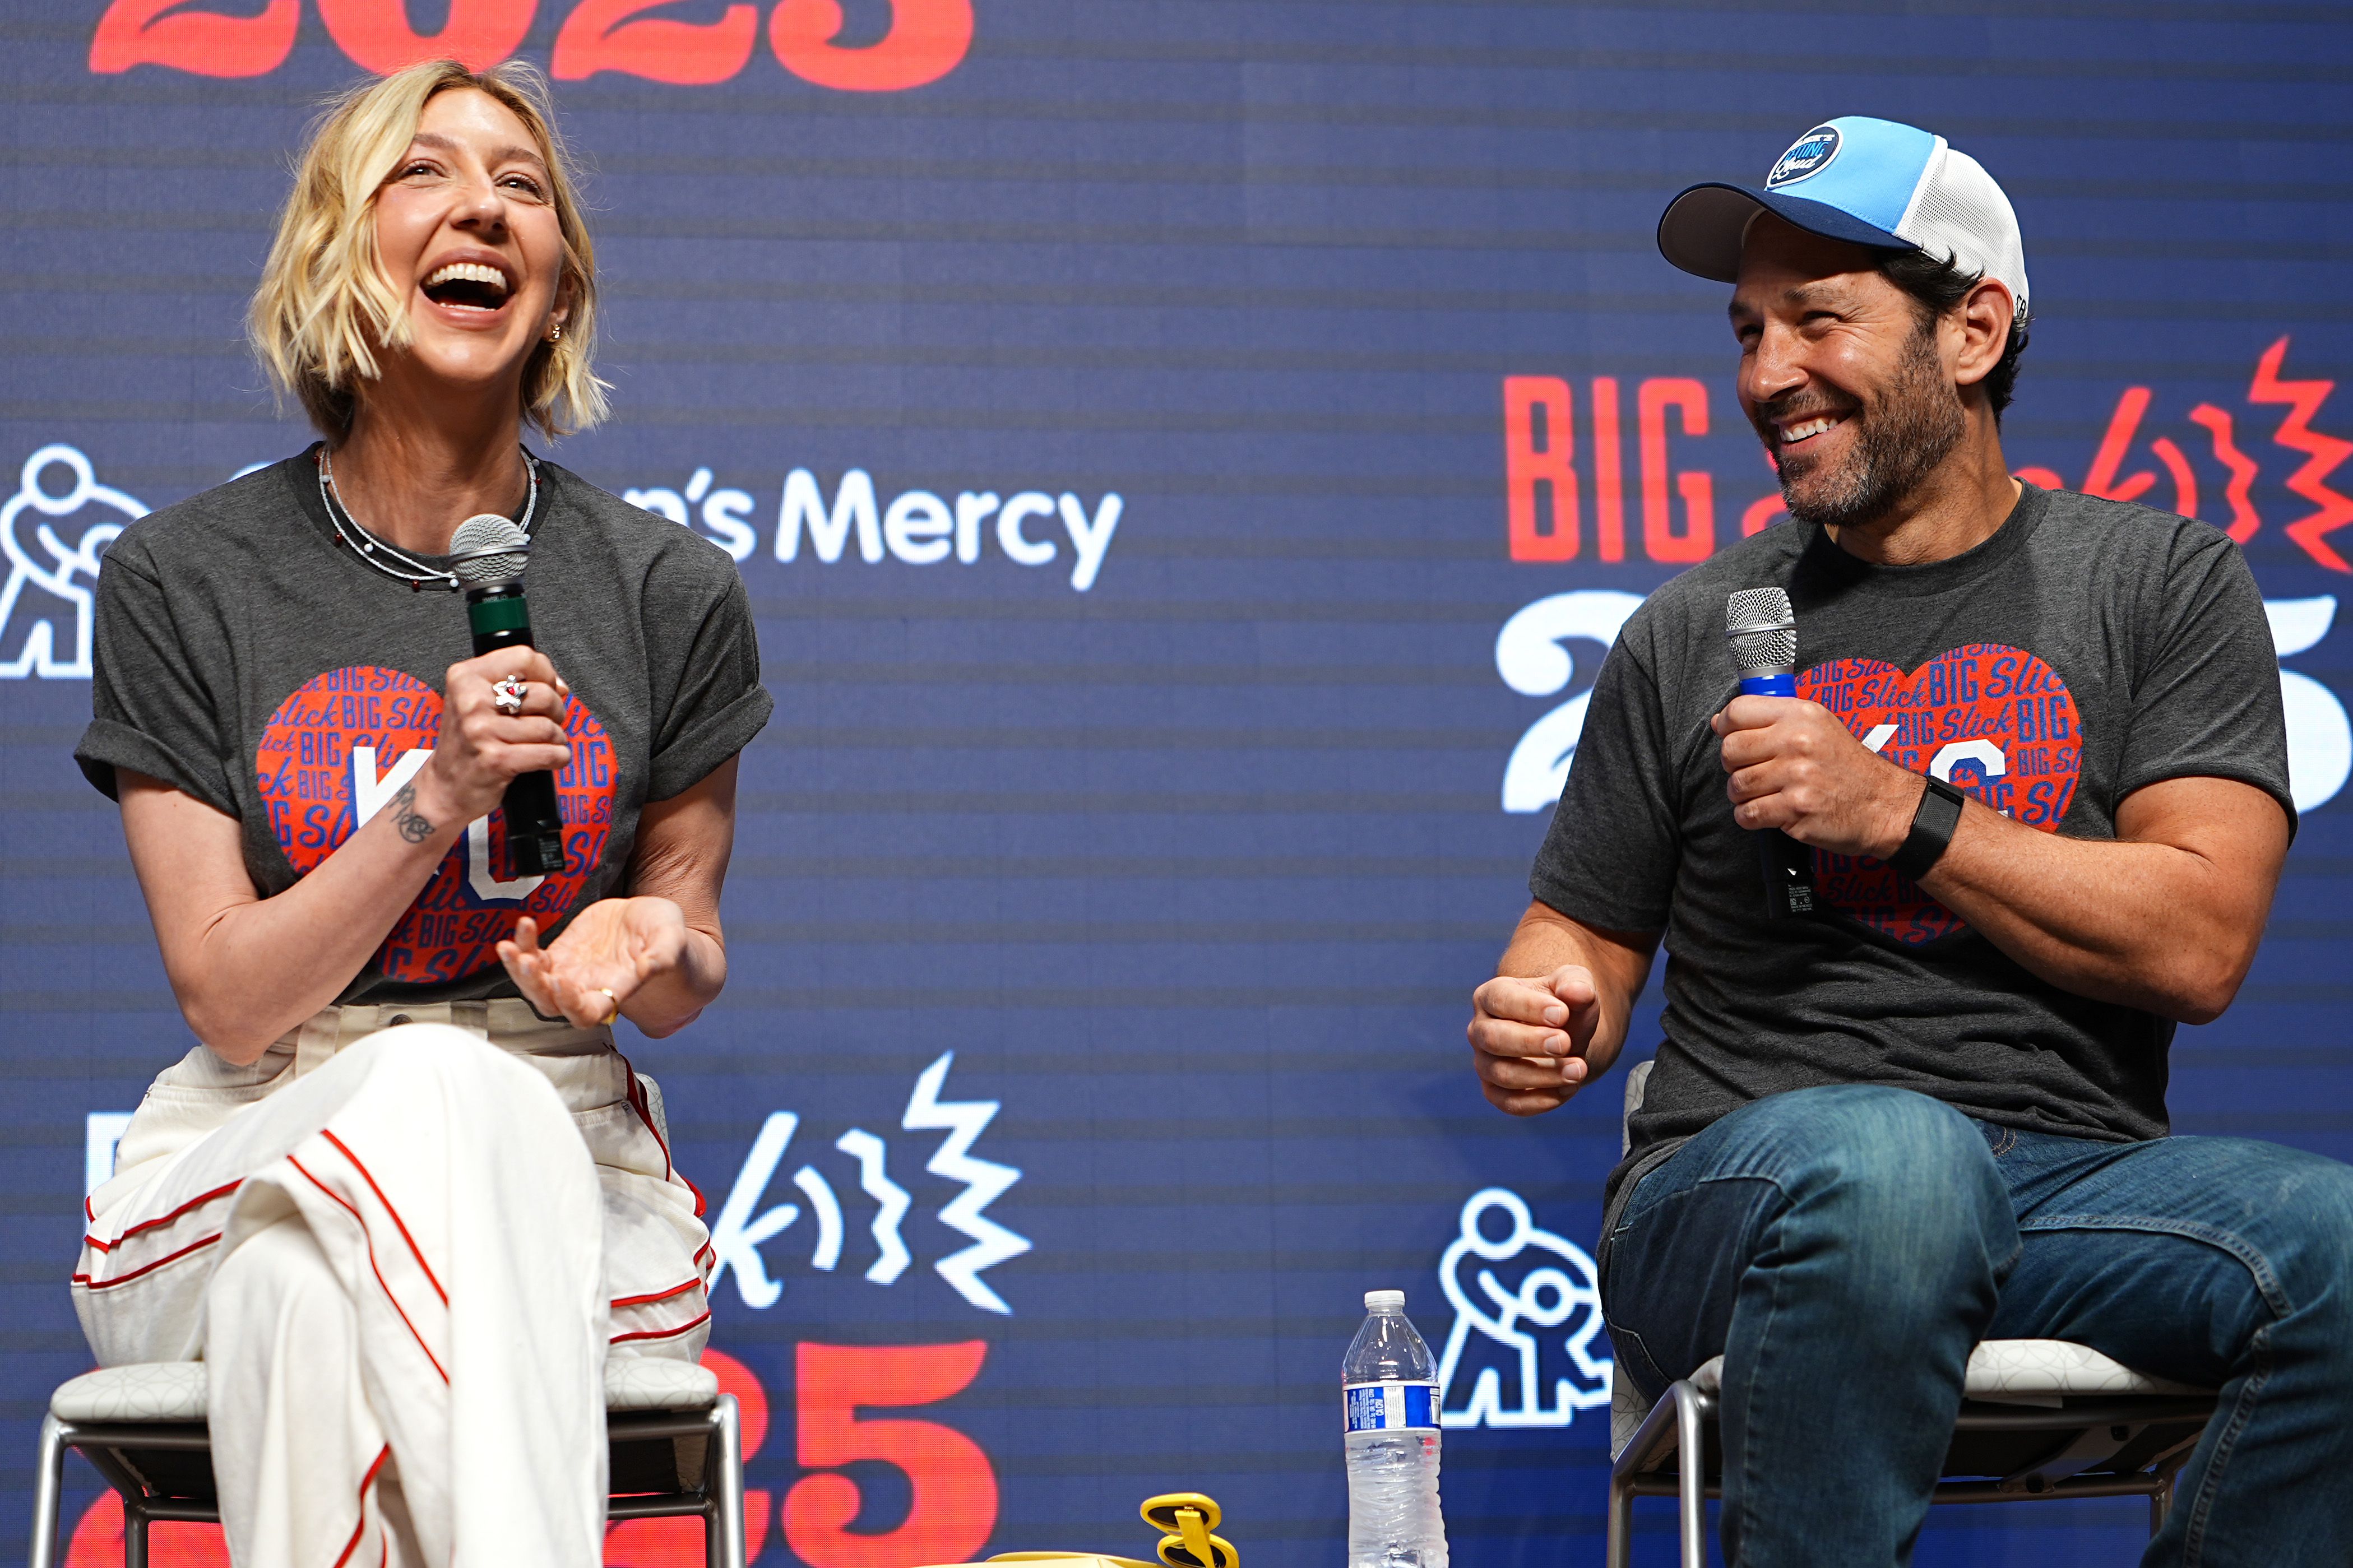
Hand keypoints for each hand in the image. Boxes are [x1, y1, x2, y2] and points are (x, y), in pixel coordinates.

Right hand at [416, 646, 572, 825]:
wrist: (444, 787)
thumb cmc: (467, 743)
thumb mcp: (478, 702)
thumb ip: (516, 685)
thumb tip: (560, 686)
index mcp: (465, 677)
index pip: (524, 657)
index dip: (545, 674)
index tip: (545, 689)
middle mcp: (470, 701)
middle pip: (543, 694)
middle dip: (556, 711)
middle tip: (544, 723)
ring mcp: (481, 731)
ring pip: (549, 727)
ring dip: (556, 739)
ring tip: (541, 744)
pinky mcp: (495, 759)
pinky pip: (548, 753)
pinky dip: (558, 758)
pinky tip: (549, 759)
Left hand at [498, 897, 688, 1027]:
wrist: (649, 921)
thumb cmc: (665, 935)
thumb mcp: (671, 937)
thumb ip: (663, 954)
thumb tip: (651, 967)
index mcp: (615, 991)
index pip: (586, 1013)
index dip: (570, 1004)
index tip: (563, 980)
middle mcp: (588, 988)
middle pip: (550, 1004)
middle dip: (534, 986)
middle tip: (526, 961)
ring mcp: (570, 972)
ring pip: (535, 985)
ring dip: (518, 969)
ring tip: (509, 946)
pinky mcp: (560, 954)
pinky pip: (532, 956)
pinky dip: (523, 944)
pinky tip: (525, 925)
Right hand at [1469, 965, 1605, 1115]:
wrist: (1565, 1037)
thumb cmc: (1564, 1006)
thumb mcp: (1574, 985)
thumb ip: (1577, 984)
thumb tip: (1578, 992)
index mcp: (1491, 996)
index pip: (1500, 999)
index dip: (1529, 1007)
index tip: (1563, 1014)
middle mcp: (1480, 1030)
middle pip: (1493, 1038)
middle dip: (1531, 1042)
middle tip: (1565, 1043)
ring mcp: (1485, 1063)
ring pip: (1502, 1074)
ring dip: (1543, 1075)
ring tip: (1579, 1069)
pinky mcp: (1496, 1092)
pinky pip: (1510, 1103)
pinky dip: (1540, 1100)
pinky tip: (1569, 1089)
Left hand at [1713, 695, 1924, 858]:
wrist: (1885, 804)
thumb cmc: (1848, 767)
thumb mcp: (1819, 726)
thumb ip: (1772, 719)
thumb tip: (1720, 721)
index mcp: (1800, 715)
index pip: (1738, 711)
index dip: (1726, 727)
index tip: (1730, 738)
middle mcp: (1797, 742)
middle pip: (1730, 750)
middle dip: (1733, 766)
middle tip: (1753, 772)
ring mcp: (1796, 776)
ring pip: (1736, 785)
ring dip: (1743, 795)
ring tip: (1765, 794)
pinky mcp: (1796, 809)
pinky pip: (1748, 814)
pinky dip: (1751, 817)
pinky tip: (1769, 813)